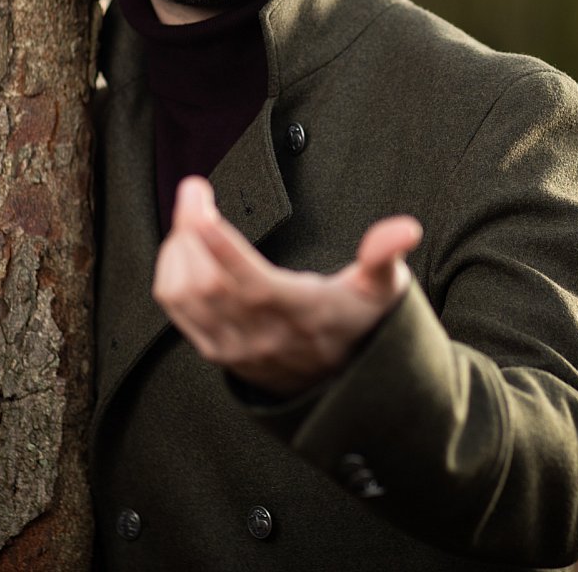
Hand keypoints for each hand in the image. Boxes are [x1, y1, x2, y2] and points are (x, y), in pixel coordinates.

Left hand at [152, 176, 421, 396]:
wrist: (340, 387)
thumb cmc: (359, 323)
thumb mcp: (383, 290)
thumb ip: (386, 255)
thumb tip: (406, 228)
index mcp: (300, 313)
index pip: (250, 281)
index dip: (218, 241)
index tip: (198, 198)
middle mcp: (261, 335)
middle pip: (205, 282)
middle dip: (190, 228)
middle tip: (195, 191)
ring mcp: (233, 346)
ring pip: (184, 294)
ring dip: (178, 248)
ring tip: (193, 217)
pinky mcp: (215, 350)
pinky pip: (177, 308)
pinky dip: (171, 270)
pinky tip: (185, 247)